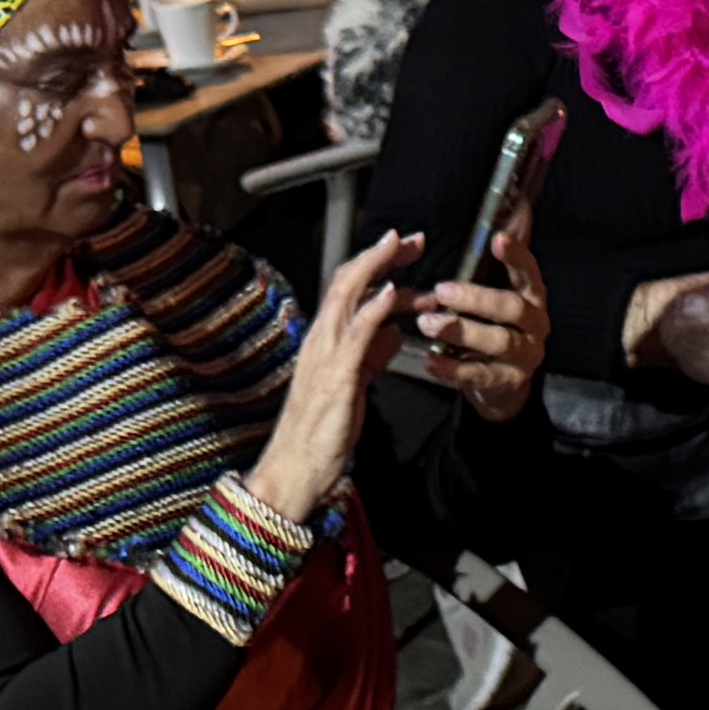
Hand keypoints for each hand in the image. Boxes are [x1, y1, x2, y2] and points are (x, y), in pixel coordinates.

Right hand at [255, 232, 421, 518]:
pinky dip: (372, 309)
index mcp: (328, 341)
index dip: (376, 264)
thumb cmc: (321, 432)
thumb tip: (392, 332)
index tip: (404, 248)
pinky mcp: (337, 377)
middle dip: (381, 256)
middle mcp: (322, 340)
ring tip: (403, 249)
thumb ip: (372, 355)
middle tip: (413, 239)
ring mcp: (326, 356)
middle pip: (349, 283)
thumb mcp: (356, 384)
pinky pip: (355, 335)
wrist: (295, 470)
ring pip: (348, 298)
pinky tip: (391, 293)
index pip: (350, 290)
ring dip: (377, 269)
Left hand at [410, 212, 548, 423]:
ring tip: (428, 323)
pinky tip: (431, 359)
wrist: (505, 386)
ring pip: (497, 341)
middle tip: (441, 290)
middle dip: (477, 298)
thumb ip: (505, 257)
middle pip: (511, 308)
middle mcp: (534, 325)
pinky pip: (479, 374)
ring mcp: (524, 356)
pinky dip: (453, 367)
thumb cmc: (498, 327)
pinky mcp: (507, 382)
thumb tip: (519, 208)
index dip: (516, 255)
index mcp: (532, 297)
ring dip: (461, 330)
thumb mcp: (503, 291)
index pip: (529, 271)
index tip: (497, 238)